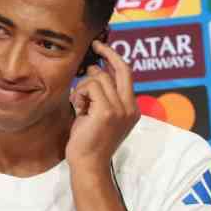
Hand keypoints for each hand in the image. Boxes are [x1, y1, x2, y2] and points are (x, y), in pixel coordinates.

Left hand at [66, 41, 139, 172]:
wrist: (88, 164)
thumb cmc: (88, 142)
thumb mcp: (97, 114)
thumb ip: (101, 95)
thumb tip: (95, 68)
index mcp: (131, 109)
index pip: (127, 75)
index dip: (115, 59)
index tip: (103, 49)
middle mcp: (130, 107)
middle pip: (122, 69)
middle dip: (108, 52)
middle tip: (95, 45)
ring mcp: (121, 109)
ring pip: (99, 77)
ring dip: (83, 87)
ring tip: (79, 104)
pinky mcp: (107, 111)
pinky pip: (90, 87)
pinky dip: (79, 94)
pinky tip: (78, 108)